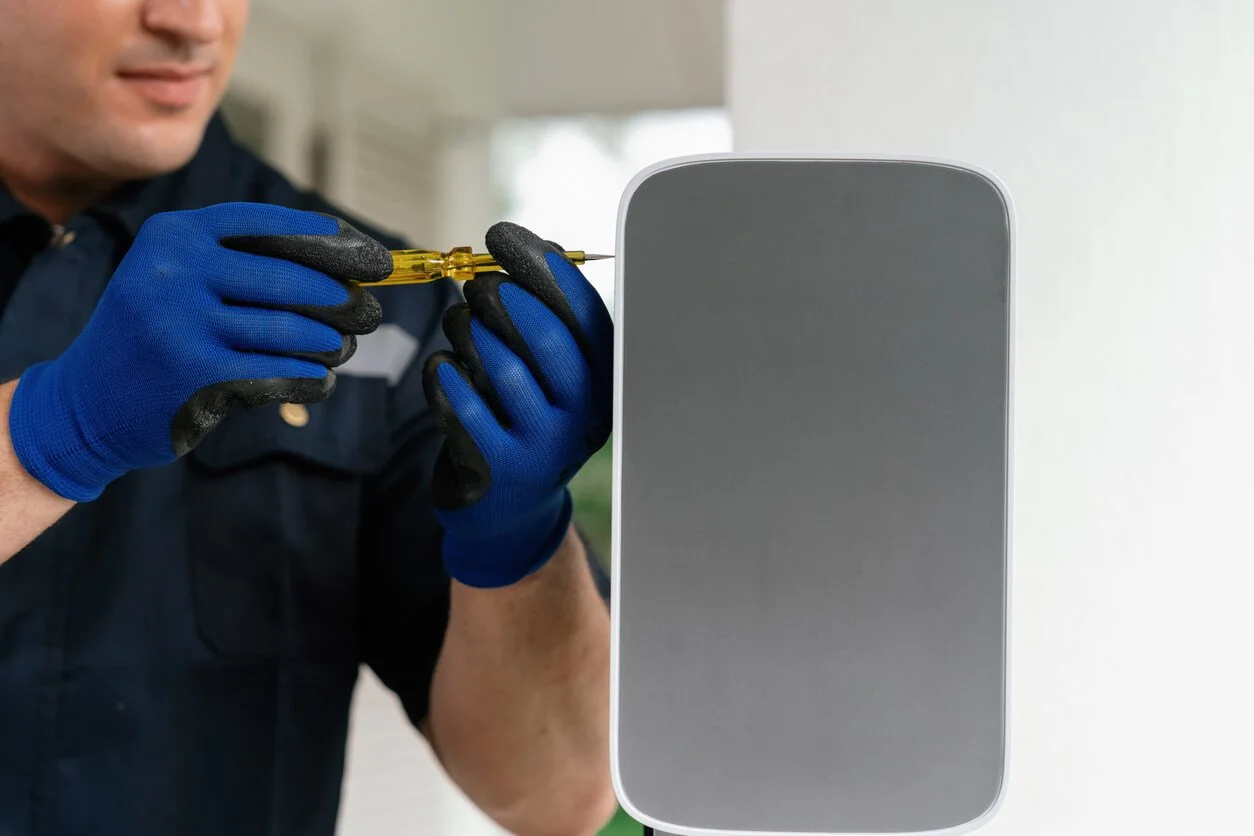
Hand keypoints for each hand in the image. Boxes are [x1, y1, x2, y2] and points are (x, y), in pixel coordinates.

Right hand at [7, 202, 388, 501]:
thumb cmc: (157, 334)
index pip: (273, 226)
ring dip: (331, 342)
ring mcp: (182, 324)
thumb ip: (249, 266)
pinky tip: (320, 379)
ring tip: (341, 348)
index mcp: (177, 235)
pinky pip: (280, 373)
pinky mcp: (195, 376)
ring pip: (292, 330)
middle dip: (344, 298)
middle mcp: (175, 271)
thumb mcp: (182, 278)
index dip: (333, 241)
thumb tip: (350, 270)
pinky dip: (311, 378)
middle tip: (370, 313)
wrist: (86, 402)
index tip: (376, 260)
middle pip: (291, 278)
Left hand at [422, 222, 612, 587]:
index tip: (505, 237)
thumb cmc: (526, 419)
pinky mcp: (498, 468)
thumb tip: (537, 247)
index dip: (542, 267)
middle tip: (474, 283)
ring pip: (501, 366)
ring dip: (469, 331)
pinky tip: (444, 366)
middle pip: (545, 337)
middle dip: (501, 296)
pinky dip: (446, 375)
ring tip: (459, 322)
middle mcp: (584, 415)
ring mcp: (544, 446)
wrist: (509, 510)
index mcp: (605, 383)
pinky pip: (463, 405)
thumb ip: (549, 318)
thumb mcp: (551, 373)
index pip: (584, 314)